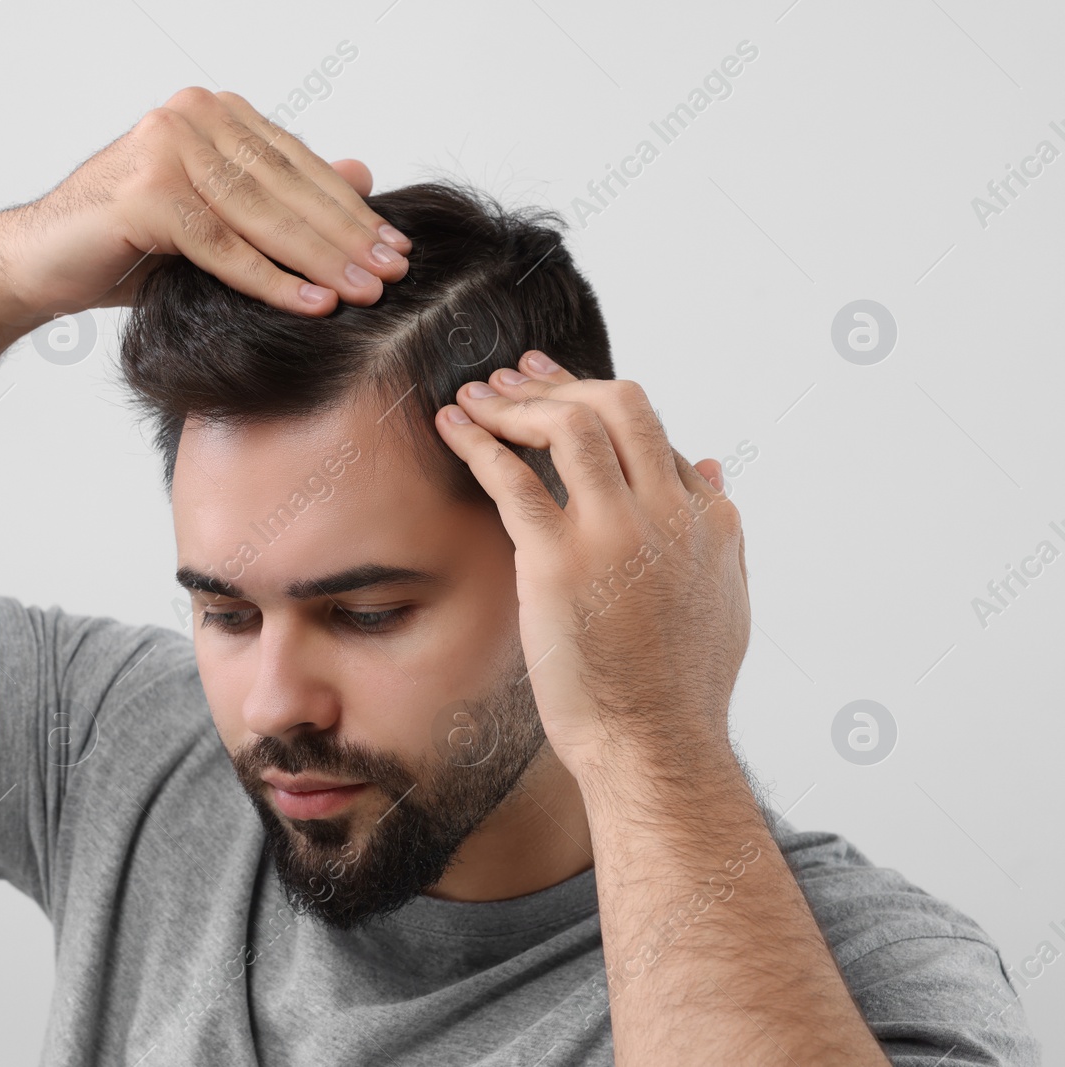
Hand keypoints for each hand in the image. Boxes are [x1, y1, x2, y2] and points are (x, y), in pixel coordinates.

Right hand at [0, 86, 411, 320]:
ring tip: (365, 292)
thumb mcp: (217, 221)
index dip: (350, 207)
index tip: (395, 245)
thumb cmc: (127, 245)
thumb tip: (363, 172)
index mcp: (211, 113)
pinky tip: (312, 302)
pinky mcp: (145, 193)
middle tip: (393, 272)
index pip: (296, 162)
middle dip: (345, 235)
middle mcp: (190, 117)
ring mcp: (165, 149)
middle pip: (285, 186)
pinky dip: (270, 279)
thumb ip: (282, 194)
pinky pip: (222, 244)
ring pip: (260, 214)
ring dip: (319, 258)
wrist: (39, 264)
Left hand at [434, 351, 750, 782]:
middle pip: (618, 406)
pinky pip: (513, 477)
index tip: (559, 390)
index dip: (598, 402)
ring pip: (569, 426)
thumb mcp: (724, 598)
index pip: (652, 432)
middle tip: (515, 376)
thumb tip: (707, 466)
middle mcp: (668, 515)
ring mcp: (615, 533)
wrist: (654, 749)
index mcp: (708, 521)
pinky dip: (478, 439)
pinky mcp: (559, 560)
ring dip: (516, 401)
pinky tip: (452, 425)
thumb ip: (718, 530)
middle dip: (560, 382)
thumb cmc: (679, 690)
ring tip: (478, 397)